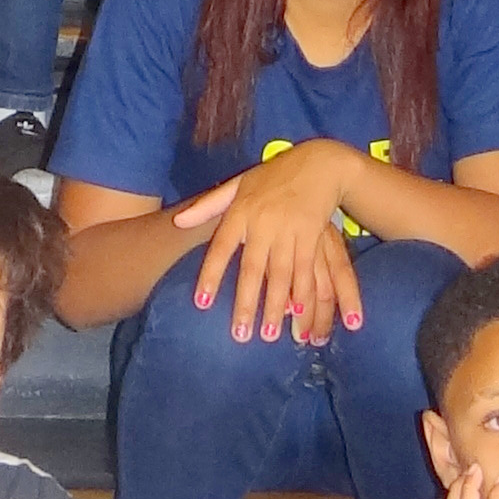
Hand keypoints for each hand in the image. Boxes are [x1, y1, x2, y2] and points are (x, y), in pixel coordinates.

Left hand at [176, 143, 363, 336]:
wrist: (320, 163)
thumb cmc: (275, 176)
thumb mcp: (239, 184)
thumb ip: (209, 205)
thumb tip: (178, 221)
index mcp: (241, 210)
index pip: (221, 247)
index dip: (210, 275)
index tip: (202, 303)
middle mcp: (263, 222)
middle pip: (252, 270)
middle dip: (246, 304)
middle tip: (240, 335)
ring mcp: (289, 229)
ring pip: (280, 275)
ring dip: (275, 307)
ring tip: (269, 335)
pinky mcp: (313, 234)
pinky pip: (306, 269)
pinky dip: (302, 292)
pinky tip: (298, 313)